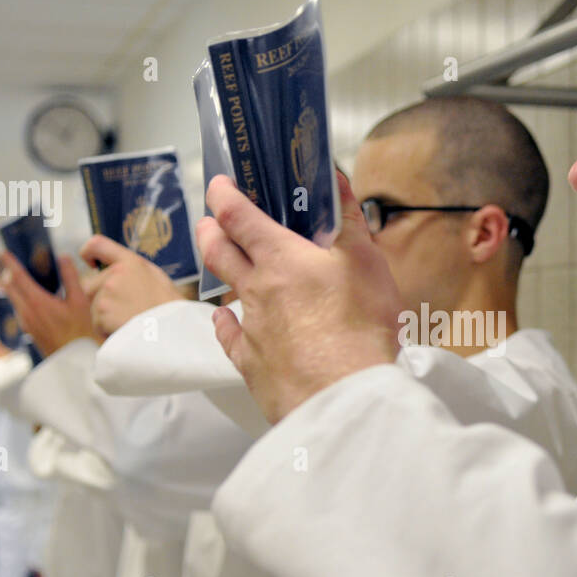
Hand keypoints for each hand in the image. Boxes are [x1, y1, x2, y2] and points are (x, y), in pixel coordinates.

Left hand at [0, 251, 95, 355]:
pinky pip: (17, 308)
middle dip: (9, 272)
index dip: (10, 262)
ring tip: (26, 278)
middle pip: (8, 286)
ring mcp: (25, 322)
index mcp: (37, 301)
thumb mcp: (80, 301)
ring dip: (13, 285)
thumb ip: (70, 277)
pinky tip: (34, 297)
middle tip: (17, 263)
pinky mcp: (28, 329)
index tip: (4, 251)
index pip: (17, 276)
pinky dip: (19, 297)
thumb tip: (63, 258)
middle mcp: (26, 311)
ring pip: (12, 298)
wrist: (75, 361)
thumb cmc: (81, 332)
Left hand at [79, 235, 182, 336]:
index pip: (97, 244)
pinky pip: (98, 324)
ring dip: (107, 317)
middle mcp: (115, 275)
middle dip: (102, 299)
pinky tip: (127, 329)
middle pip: (91, 286)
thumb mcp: (155, 276)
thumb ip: (131, 269)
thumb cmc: (168, 306)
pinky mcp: (102, 314)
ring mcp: (106, 295)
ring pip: (95, 307)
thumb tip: (115, 268)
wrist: (173, 330)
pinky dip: (109, 330)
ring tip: (130, 321)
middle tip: (125, 309)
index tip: (90, 262)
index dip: (88, 252)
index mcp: (130, 262)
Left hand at [197, 171, 401, 423]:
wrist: (343, 395)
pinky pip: (229, 336)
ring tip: (229, 270)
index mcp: (280, 258)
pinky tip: (227, 321)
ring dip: (223, 276)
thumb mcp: (366, 262)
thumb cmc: (360, 327)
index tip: (219, 184)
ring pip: (224, 294)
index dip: (224, 194)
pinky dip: (226, 324)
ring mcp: (249, 328)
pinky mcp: (250, 363)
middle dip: (209, 230)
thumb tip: (334, 181)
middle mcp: (255, 290)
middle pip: (217, 251)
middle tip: (210, 220)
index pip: (238, 215)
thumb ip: (348, 219)